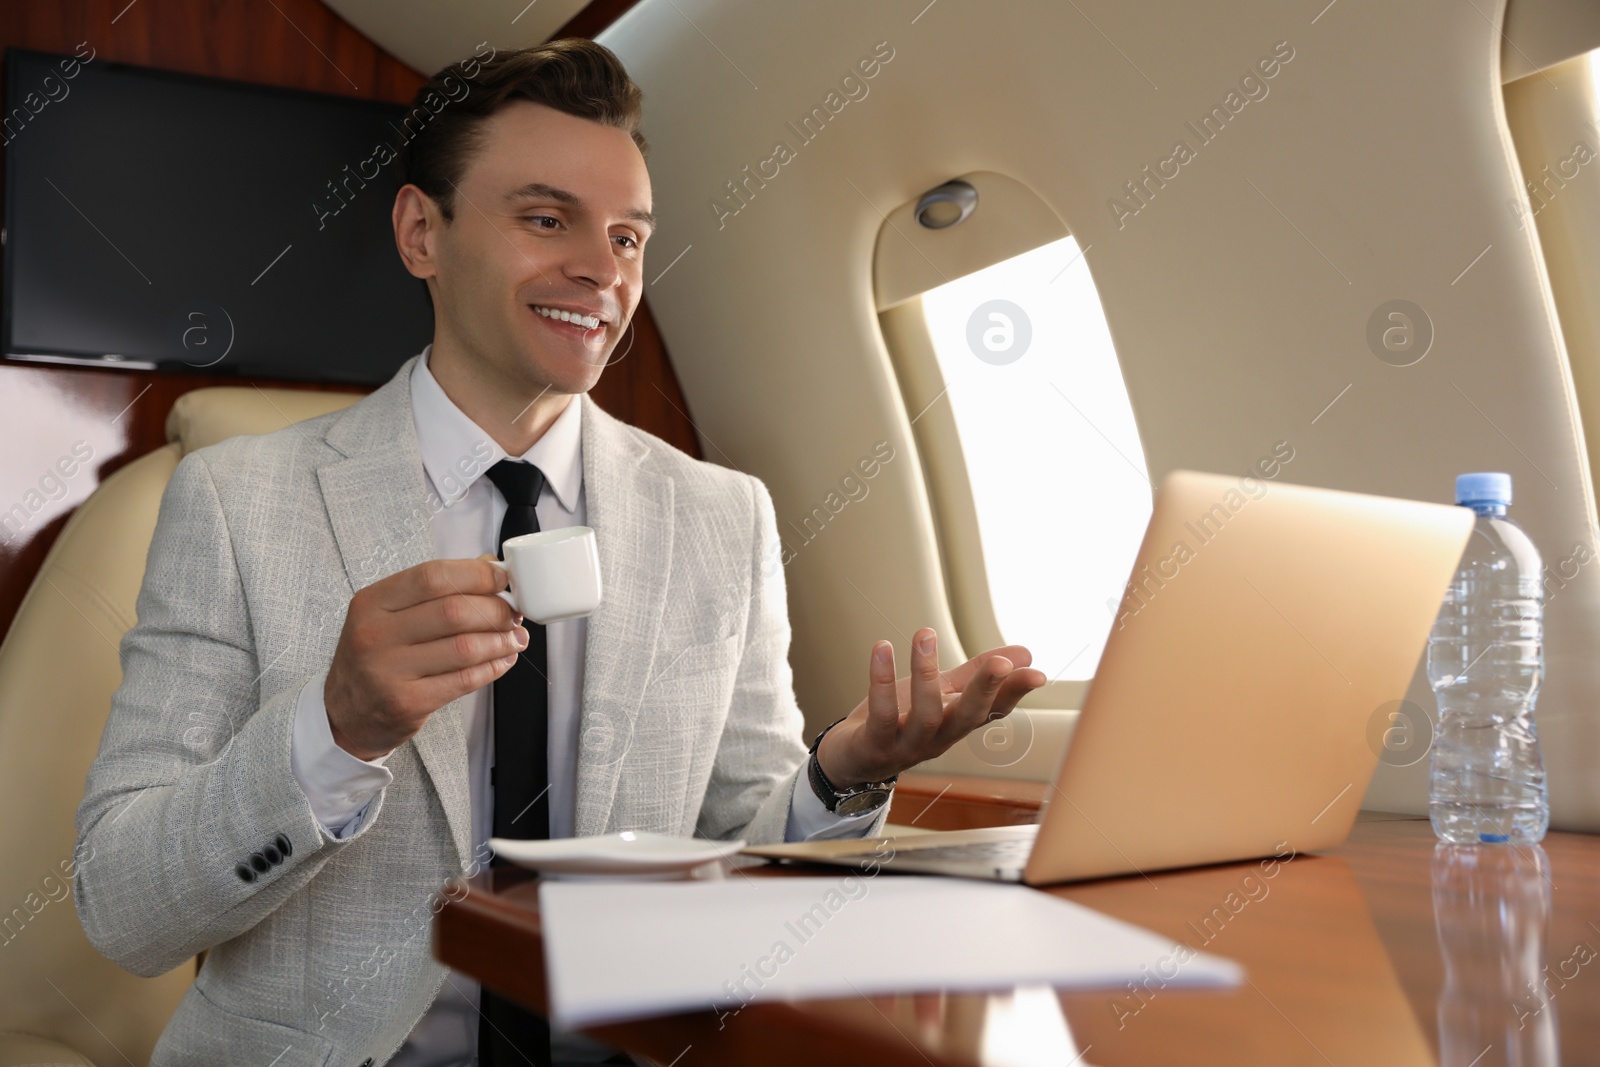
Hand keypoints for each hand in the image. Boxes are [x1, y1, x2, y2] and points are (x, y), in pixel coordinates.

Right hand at [323, 555, 526, 759]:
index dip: (477, 574)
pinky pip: (465, 680)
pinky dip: (493, 667)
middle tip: (513, 612)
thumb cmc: (376, 655)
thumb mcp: (389, 614)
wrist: (345, 713)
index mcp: (372, 602)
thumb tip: (489, 565)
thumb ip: (436, 588)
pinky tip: (503, 659)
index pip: (433, 576)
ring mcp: (389, 671)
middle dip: (496, 609)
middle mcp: (375, 634)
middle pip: (454, 611)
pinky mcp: (407, 703)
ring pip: (465, 647)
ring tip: (515, 637)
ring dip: (501, 640)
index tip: (503, 578)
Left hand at [815, 627, 1047, 787]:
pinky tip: (882, 648)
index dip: (1014, 692)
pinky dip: (881, 681)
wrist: (850, 760)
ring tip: (925, 633)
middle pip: (967, 716)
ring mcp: (906, 745)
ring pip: (925, 715)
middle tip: (1001, 662)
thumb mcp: (941, 695)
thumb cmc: (899, 722)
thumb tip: (1025, 654)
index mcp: (956, 723)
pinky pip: (881, 714)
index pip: (993, 708)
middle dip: (985, 689)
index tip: (1037, 672)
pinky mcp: (874, 746)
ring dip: (926, 674)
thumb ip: (975, 675)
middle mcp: (938, 738)